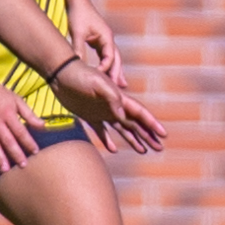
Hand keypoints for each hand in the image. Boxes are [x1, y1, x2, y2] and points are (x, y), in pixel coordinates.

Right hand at [0, 73, 43, 175]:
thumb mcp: (16, 99)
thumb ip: (29, 114)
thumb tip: (43, 126)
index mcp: (8, 114)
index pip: (20, 131)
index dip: (28, 142)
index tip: (35, 152)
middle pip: (7, 140)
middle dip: (16, 154)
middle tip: (23, 165)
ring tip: (4, 170)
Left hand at [49, 59, 167, 154]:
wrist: (61, 74)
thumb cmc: (80, 76)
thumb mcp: (98, 83)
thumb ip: (112, 98)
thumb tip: (122, 116)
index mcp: (119, 98)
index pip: (140, 113)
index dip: (152, 124)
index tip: (163, 135)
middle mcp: (114, 107)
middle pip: (135, 124)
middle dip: (148, 136)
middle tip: (159, 148)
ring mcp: (102, 112)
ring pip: (122, 129)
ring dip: (133, 139)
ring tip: (144, 150)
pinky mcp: (89, 117)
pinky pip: (102, 132)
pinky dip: (108, 141)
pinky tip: (113, 150)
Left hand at [69, 2, 124, 87]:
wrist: (77, 2)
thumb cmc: (78, 14)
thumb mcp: (77, 32)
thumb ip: (78, 48)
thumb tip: (76, 63)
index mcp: (106, 37)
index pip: (110, 57)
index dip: (105, 69)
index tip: (99, 79)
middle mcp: (108, 39)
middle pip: (117, 59)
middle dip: (118, 74)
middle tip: (122, 88)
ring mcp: (105, 40)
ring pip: (113, 59)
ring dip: (116, 71)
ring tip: (120, 86)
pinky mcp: (99, 40)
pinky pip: (106, 56)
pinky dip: (107, 65)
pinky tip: (105, 74)